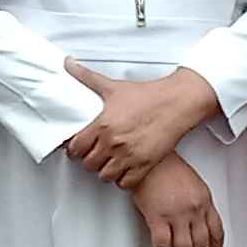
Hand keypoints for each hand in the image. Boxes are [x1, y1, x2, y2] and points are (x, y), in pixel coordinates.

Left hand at [66, 64, 219, 189]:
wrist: (177, 103)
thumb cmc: (148, 95)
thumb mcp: (113, 86)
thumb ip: (86, 77)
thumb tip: (69, 64)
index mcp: (104, 125)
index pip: (76, 148)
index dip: (75, 149)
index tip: (80, 147)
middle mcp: (114, 143)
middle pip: (89, 164)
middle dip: (90, 159)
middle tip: (96, 153)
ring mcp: (130, 156)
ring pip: (105, 176)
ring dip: (106, 170)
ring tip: (110, 161)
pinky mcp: (145, 165)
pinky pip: (126, 183)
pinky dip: (123, 179)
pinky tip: (125, 168)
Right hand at [133, 153, 223, 246]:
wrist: (150, 157)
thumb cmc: (166, 166)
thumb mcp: (192, 183)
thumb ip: (196, 204)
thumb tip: (194, 224)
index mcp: (205, 201)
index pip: (216, 233)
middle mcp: (195, 210)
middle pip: (202, 246)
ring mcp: (177, 215)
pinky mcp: (158, 217)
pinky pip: (163, 245)